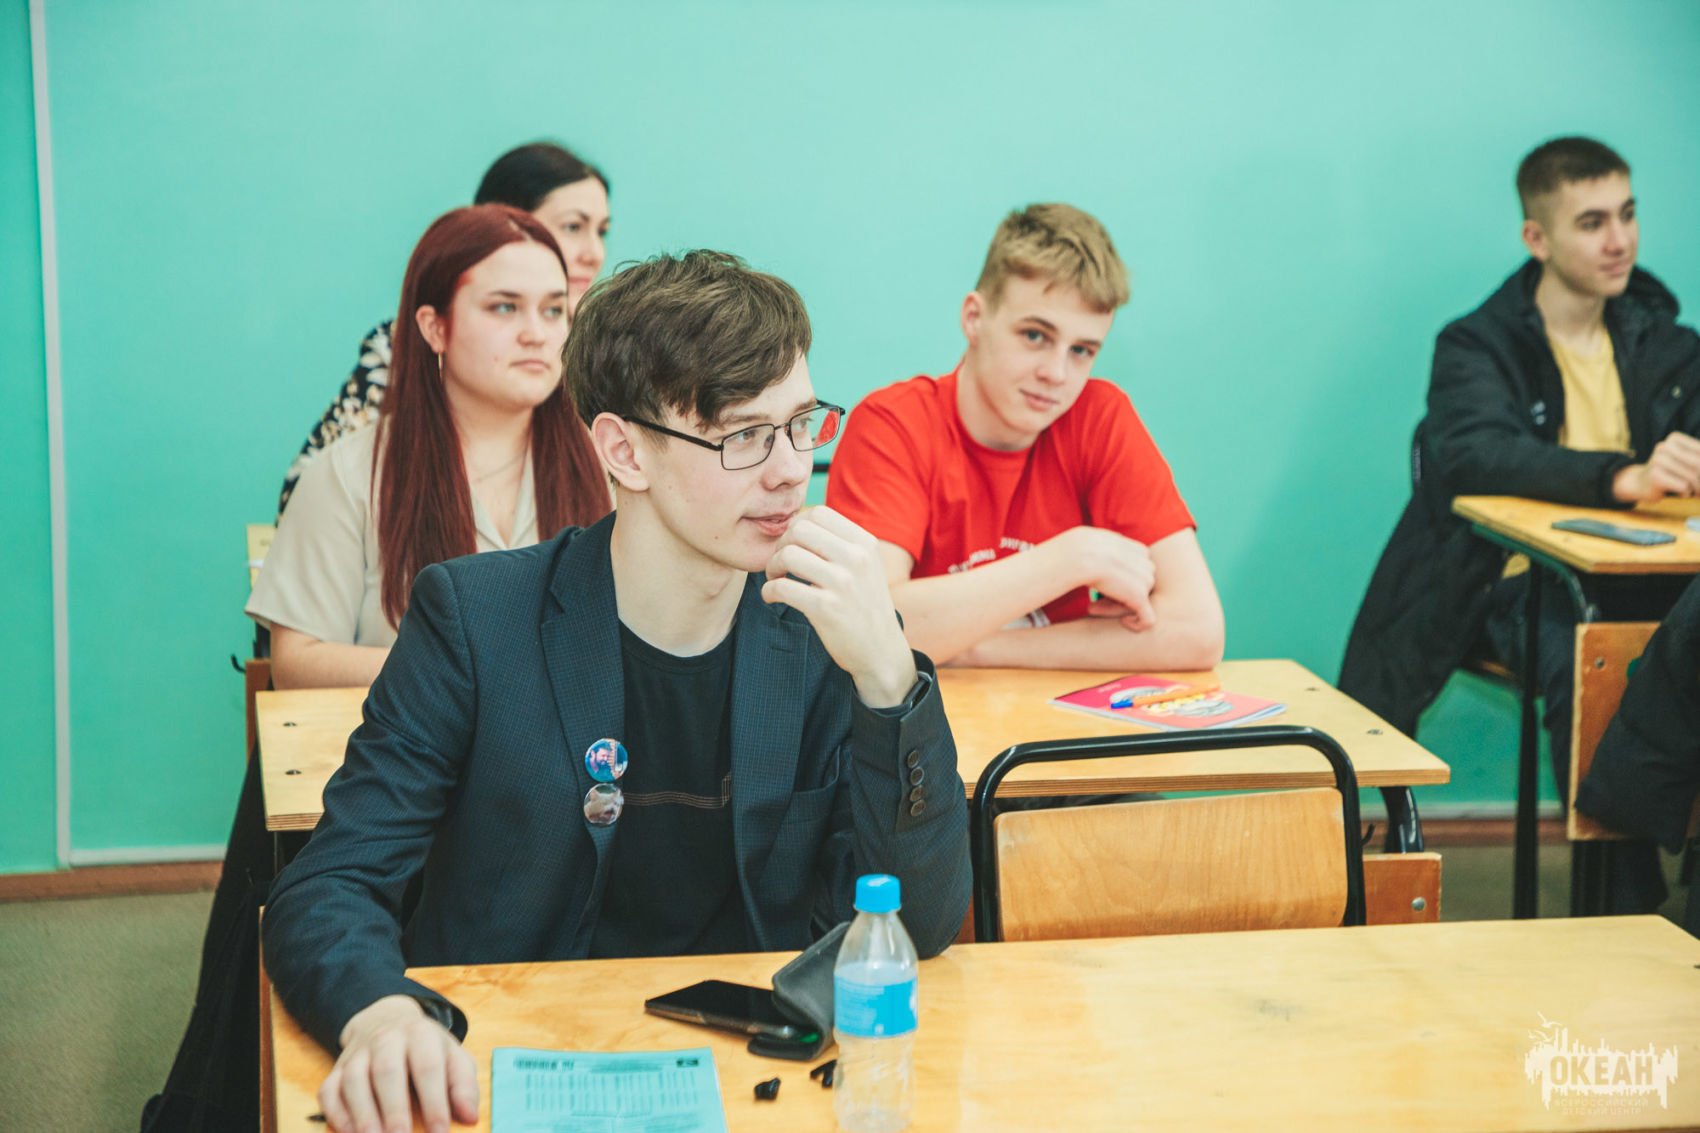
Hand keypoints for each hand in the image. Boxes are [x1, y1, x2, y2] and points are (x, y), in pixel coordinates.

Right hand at [321, 994, 478, 1132]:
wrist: (387, 1021)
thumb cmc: (426, 1049)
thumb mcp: (452, 1056)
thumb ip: (463, 1085)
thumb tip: (470, 1117)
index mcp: (420, 1034)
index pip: (428, 1067)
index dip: (435, 1101)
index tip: (440, 1132)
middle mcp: (386, 1040)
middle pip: (387, 1071)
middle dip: (395, 1110)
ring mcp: (358, 1054)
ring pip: (355, 1081)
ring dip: (363, 1115)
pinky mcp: (337, 1070)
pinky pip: (329, 1091)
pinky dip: (336, 1115)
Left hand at [762, 506, 916, 707]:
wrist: (881, 650)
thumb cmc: (865, 606)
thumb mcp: (867, 566)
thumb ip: (841, 544)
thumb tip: (799, 524)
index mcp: (865, 543)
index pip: (818, 513)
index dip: (796, 526)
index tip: (792, 545)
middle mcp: (856, 558)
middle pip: (799, 529)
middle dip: (780, 544)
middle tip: (779, 563)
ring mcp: (842, 583)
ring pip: (788, 555)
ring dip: (771, 567)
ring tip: (775, 579)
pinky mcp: (826, 608)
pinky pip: (782, 587)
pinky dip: (768, 591)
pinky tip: (772, 598)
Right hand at [1059, 527, 1156, 629]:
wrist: (1082, 556)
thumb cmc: (1082, 550)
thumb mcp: (1100, 545)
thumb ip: (1111, 554)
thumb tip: (1107, 561)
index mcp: (1140, 551)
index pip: (1136, 573)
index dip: (1119, 583)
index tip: (1098, 588)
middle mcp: (1147, 565)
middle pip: (1137, 588)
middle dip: (1118, 597)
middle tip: (1094, 603)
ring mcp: (1146, 581)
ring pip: (1137, 603)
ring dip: (1118, 609)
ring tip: (1093, 607)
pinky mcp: (1140, 597)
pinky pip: (1147, 619)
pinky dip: (1137, 624)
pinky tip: (1123, 622)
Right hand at [1614, 432, 1699, 500]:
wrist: (1641, 483)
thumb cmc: (1671, 472)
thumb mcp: (1686, 460)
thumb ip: (1698, 459)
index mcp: (1674, 438)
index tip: (1699, 475)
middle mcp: (1664, 446)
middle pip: (1698, 463)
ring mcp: (1657, 460)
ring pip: (1692, 476)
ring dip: (1696, 488)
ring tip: (1693, 491)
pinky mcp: (1655, 475)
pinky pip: (1683, 486)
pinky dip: (1686, 493)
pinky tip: (1681, 493)